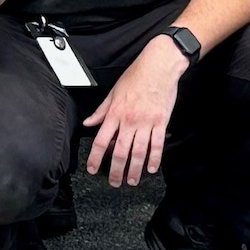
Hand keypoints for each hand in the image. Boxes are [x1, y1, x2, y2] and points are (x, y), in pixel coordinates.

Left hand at [84, 36, 182, 186]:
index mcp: (115, 113)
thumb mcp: (113, 92)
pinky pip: (157, 144)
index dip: (95, 157)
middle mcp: (129, 120)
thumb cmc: (135, 77)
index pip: (101, 140)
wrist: (158, 66)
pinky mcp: (161, 122)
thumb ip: (101, 110)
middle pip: (119, 151)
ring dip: (135, 169)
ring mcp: (146, 122)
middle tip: (114, 183)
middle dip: (116, 170)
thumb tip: (88, 123)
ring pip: (138, 152)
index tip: (93, 169)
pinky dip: (155, 158)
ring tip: (132, 181)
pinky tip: (152, 169)